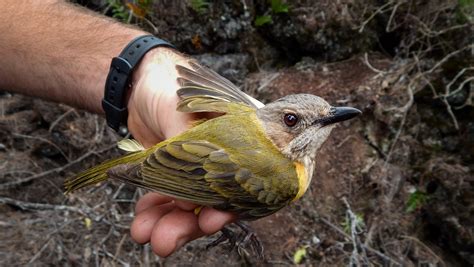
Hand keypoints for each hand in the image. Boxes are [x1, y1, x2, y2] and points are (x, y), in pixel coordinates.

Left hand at [125, 48, 234, 256]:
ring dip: (168, 225)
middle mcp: (229, 160)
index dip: (232, 207)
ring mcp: (203, 172)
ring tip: (143, 233)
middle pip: (219, 204)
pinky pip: (170, 203)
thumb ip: (191, 152)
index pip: (251, 183)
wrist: (138, 84)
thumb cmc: (169, 86)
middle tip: (166, 239)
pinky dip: (154, 214)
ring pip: (193, 209)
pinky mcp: (178, 179)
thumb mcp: (184, 113)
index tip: (210, 220)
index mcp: (247, 140)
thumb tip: (188, 201)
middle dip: (191, 223)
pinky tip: (140, 223)